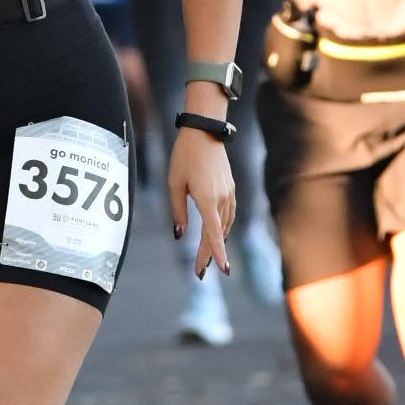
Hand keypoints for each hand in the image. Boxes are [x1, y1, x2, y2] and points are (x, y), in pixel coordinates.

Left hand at [169, 130, 236, 277]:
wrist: (204, 131)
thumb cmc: (185, 156)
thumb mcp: (174, 183)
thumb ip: (178, 211)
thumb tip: (180, 234)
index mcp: (207, 199)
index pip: (213, 234)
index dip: (216, 254)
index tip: (220, 271)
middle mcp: (222, 199)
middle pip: (217, 234)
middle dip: (210, 255)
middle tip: (201, 273)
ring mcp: (229, 194)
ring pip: (224, 226)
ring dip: (216, 243)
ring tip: (206, 259)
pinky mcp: (230, 189)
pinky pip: (228, 215)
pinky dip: (222, 228)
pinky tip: (217, 235)